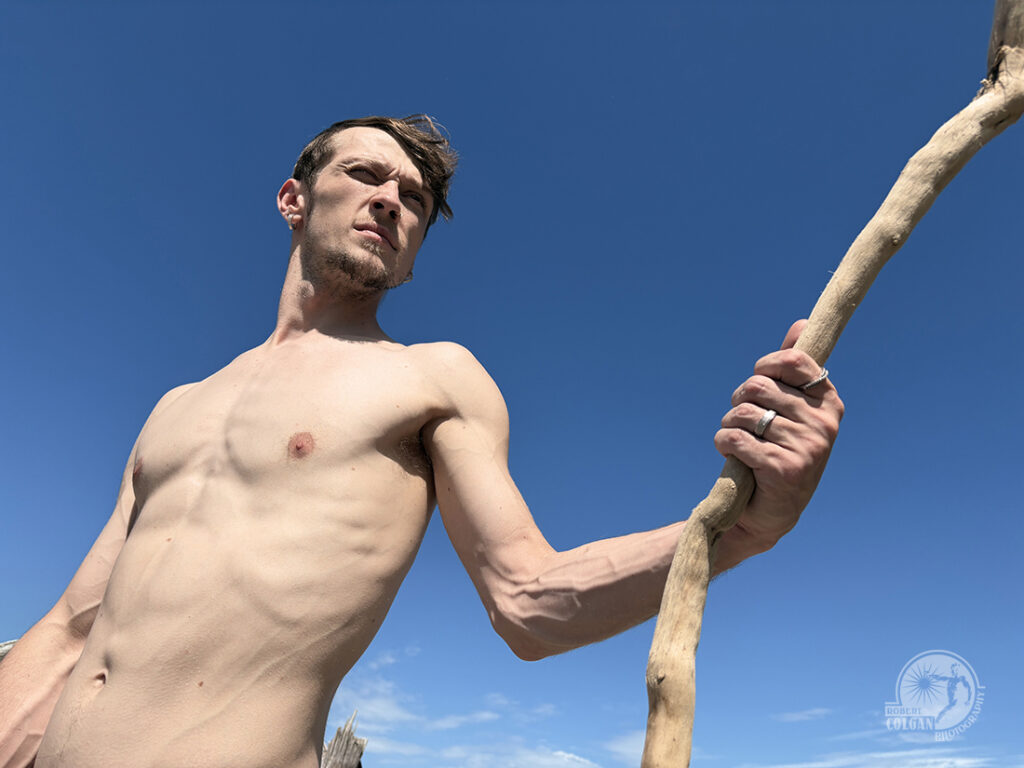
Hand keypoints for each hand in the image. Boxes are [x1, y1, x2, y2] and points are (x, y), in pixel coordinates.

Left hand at [713, 320, 843, 562]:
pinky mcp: (784, 469)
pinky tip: (732, 455)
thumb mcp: (790, 409)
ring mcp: (807, 448)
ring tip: (737, 440)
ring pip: (744, 413)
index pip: (793, 360)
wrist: (768, 513)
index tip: (759, 384)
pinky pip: (736, 438)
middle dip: (739, 400)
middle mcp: (824, 425)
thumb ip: (794, 368)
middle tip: (742, 419)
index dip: (764, 367)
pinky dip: (724, 443)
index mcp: (829, 403)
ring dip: (729, 425)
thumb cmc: (777, 451)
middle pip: (759, 386)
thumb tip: (802, 324)